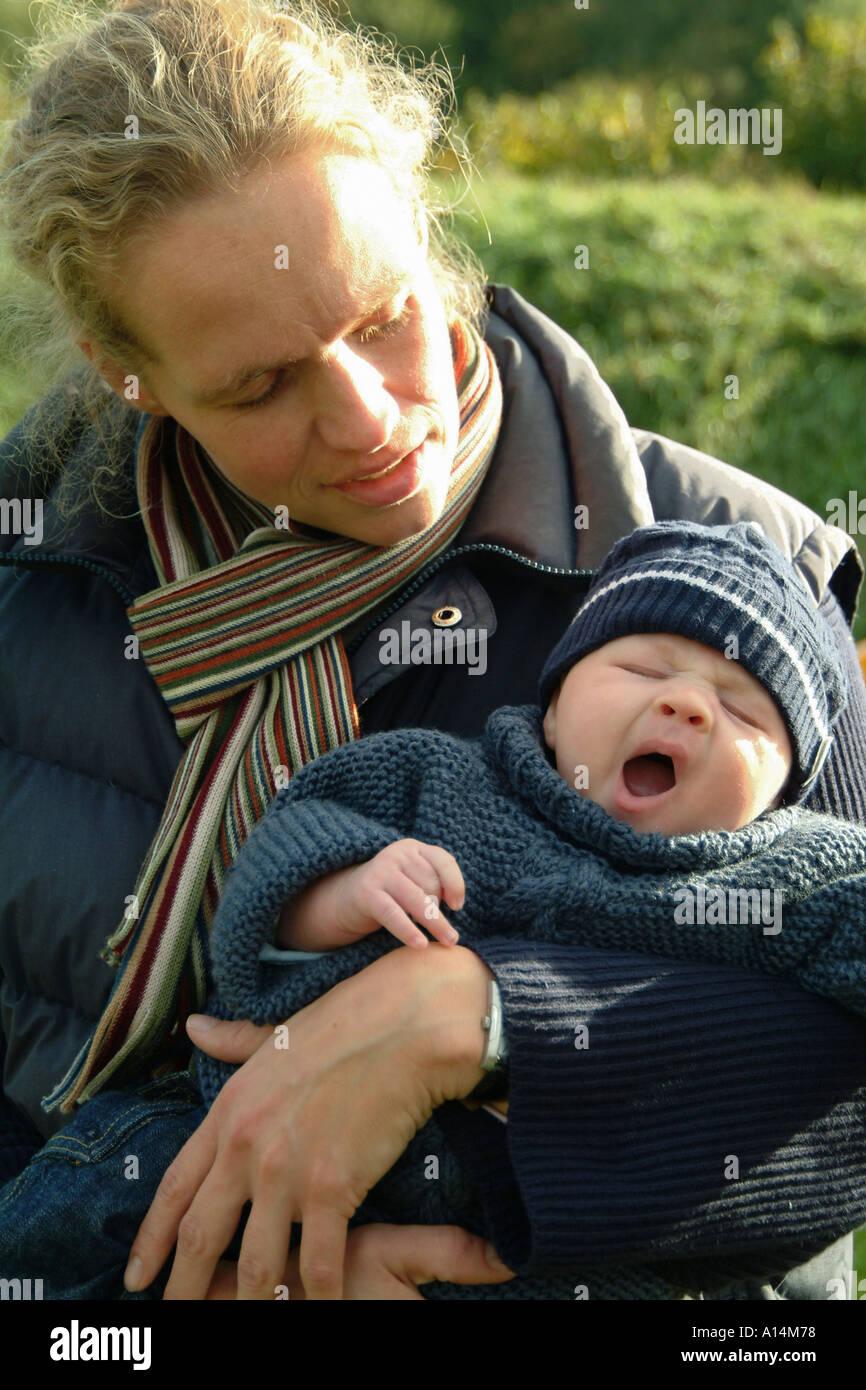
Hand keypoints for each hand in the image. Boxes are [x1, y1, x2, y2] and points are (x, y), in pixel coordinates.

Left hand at [124, 944, 490, 1299]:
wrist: (405, 1025)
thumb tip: (195, 1026)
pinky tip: (317, 1313)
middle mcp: (246, 1146)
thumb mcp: (275, 1033)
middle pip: (202, 1235)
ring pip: (256, 1263)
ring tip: (243, 1326)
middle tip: (176, 1318)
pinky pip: (318, 1263)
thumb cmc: (347, 1022)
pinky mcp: (332, 1188)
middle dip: (184, 1287)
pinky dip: (317, 1298)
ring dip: (249, 1304)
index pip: (175, 1186)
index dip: (152, 1237)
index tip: (137, 1275)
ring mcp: (286, 1171)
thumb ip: (232, 1041)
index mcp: (229, 1110)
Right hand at [333, 840, 465, 948]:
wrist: (346, 899)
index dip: (455, 883)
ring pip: (418, 899)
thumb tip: (456, 903)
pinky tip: (420, 945)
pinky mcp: (367, 893)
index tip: (457, 906)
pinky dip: (408, 930)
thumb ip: (435, 882)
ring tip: (448, 941)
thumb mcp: (413, 879)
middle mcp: (396, 854)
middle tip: (449, 935)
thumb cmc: (391, 892)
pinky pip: (394, 914)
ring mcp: (381, 871)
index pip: (442, 860)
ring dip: (435, 923)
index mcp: (412, 848)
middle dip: (440, 909)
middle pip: (431, 884)